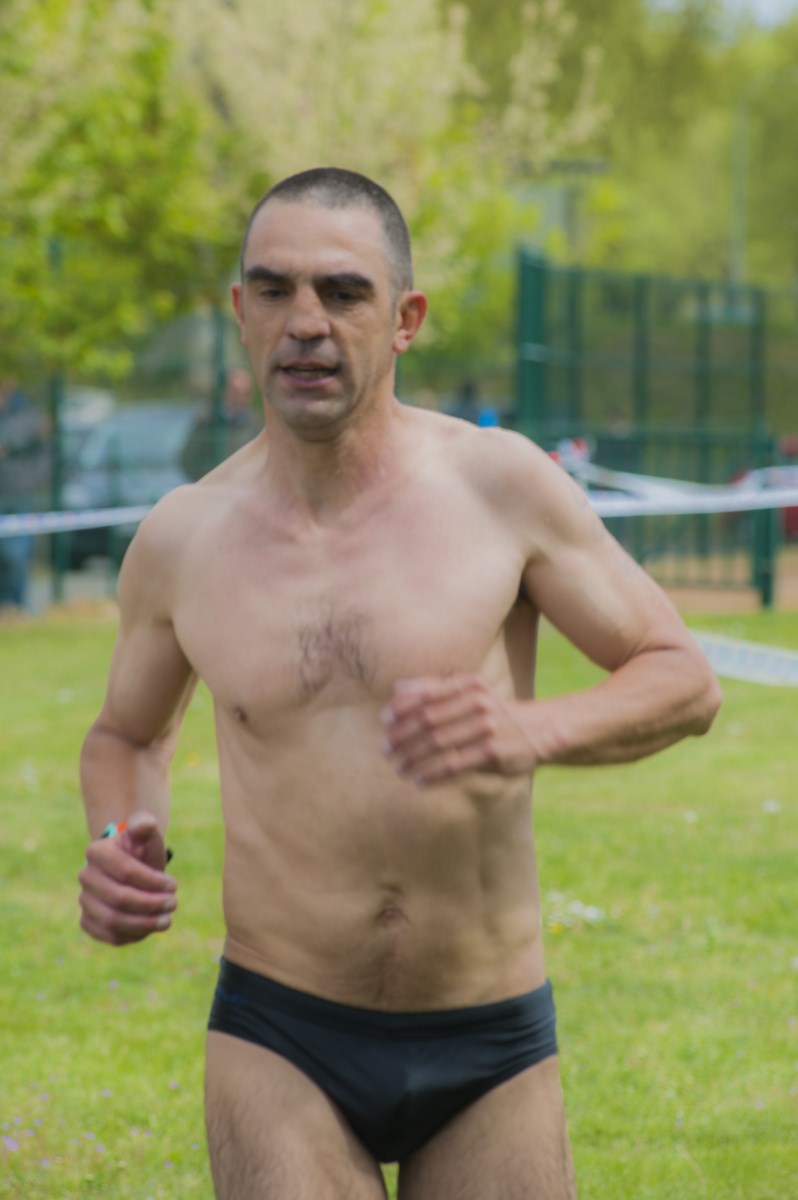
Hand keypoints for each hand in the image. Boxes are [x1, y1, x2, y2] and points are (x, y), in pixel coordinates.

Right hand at [78, 811, 176, 945]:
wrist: (133, 868)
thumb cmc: (142, 850)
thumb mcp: (146, 834)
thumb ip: (144, 825)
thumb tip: (144, 824)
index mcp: (97, 851)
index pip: (125, 871)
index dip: (152, 881)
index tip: (173, 885)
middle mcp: (86, 877)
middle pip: (118, 898)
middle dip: (150, 904)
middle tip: (173, 904)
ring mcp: (84, 901)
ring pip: (113, 921)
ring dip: (144, 924)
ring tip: (166, 920)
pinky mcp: (88, 922)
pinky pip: (109, 936)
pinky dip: (133, 935)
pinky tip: (151, 928)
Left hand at [381, 676, 537, 786]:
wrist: (540, 729)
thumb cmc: (495, 710)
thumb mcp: (471, 691)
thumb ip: (434, 688)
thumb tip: (396, 689)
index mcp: (468, 685)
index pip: (426, 695)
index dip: (401, 709)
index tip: (385, 722)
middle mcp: (477, 703)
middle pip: (428, 720)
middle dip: (402, 736)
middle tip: (385, 750)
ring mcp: (487, 727)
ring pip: (439, 744)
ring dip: (414, 758)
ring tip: (399, 768)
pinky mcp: (493, 752)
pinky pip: (456, 765)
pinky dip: (434, 775)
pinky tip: (420, 781)